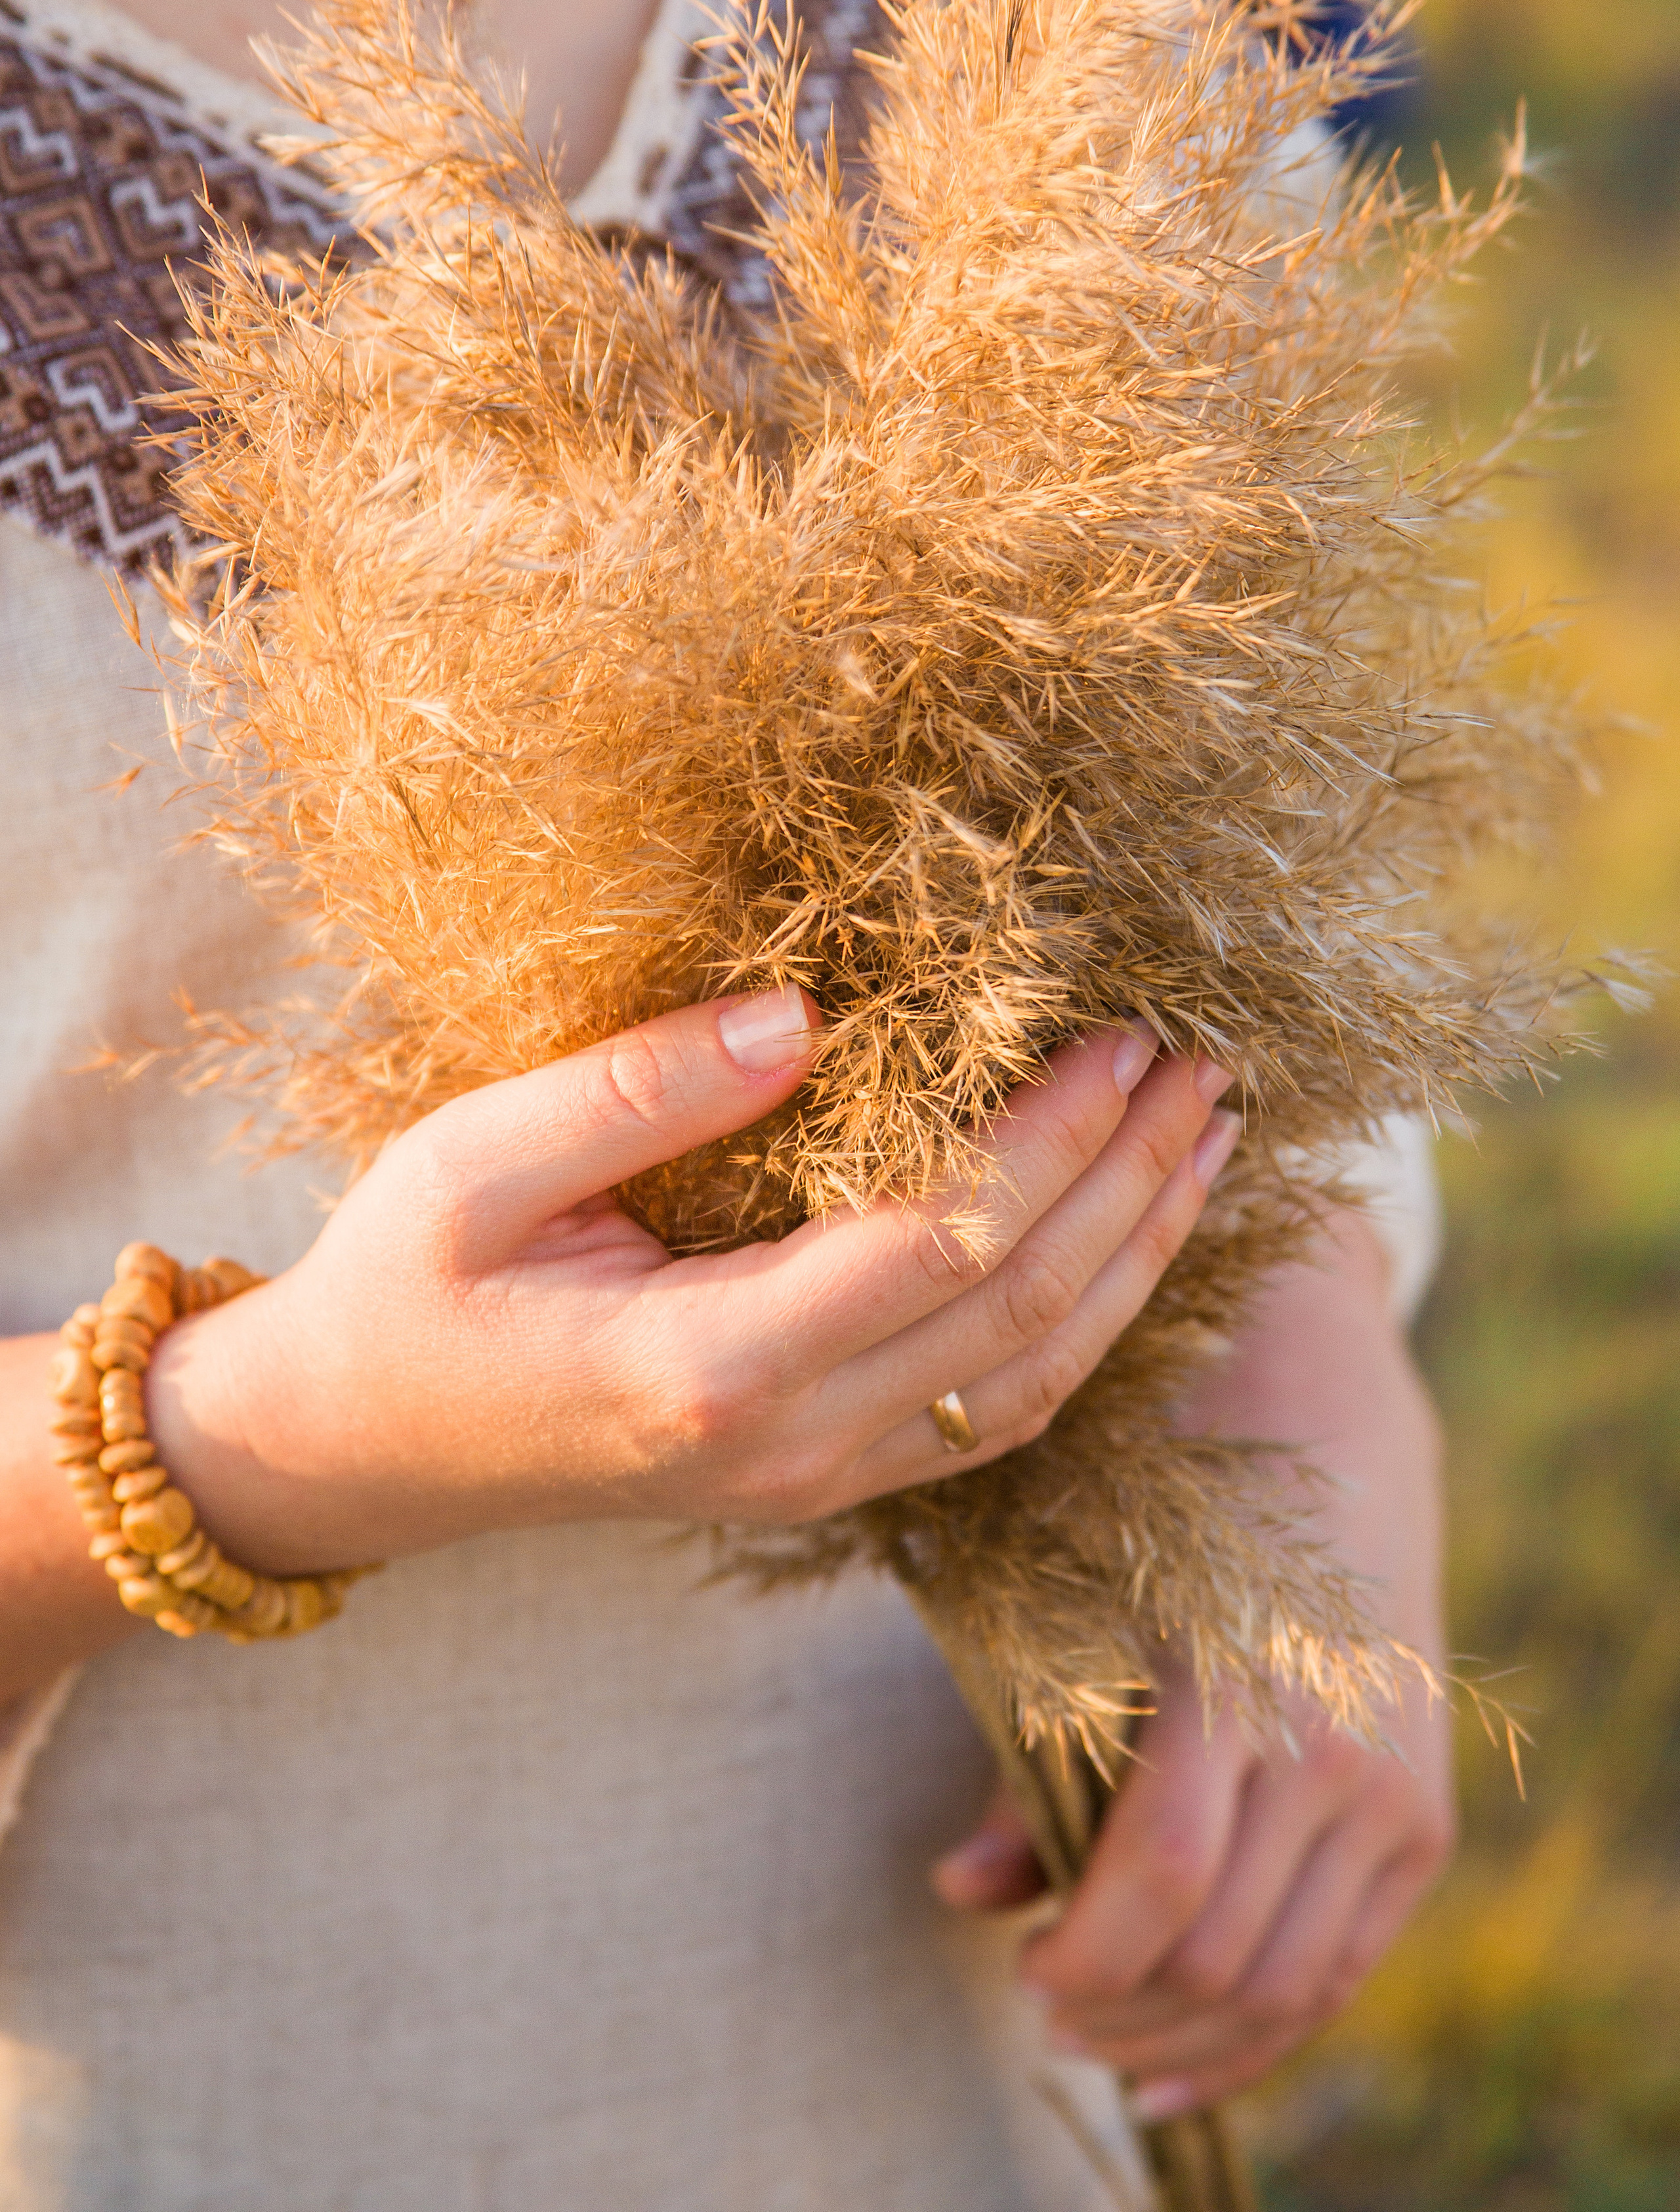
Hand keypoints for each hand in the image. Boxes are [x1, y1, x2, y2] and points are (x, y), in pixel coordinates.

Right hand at [149, 988, 1240, 1573]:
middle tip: (1209, 1069)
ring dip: (1136, 1258)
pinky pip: (993, 1415)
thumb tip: (804, 1018)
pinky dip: (1085, 1329)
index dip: (1052, 1141)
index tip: (1125, 1038)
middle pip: (1022, 1317)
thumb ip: (637, 1093)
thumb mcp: (471, 1166)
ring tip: (1208, 1144)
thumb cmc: (399, 1290)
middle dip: (1130, 1184)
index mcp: (706, 1366)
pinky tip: (1126, 1248)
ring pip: (1034, 1383)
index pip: (943, 1246)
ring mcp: (813, 1478)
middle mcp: (787, 1446)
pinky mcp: (820, 1475)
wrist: (353, 1448)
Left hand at [931, 1221, 1454, 2117]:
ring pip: (1291, 1985)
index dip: (1085, 1955)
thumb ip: (1027, 1760)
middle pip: (1223, 1952)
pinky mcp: (1423, 1821)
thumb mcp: (1080, 1605)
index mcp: (1233, 1681)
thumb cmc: (1166, 1502)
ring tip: (1103, 2038)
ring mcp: (1391, 1791)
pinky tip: (1185, 2053)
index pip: (1159, 1877)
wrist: (1322, 1423)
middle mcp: (1332, 1746)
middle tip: (1046, 2007)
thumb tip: (959, 1893)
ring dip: (1188, 2039)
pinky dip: (1267, 2029)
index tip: (1025, 1972)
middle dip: (1122, 2010)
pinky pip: (1345, 1966)